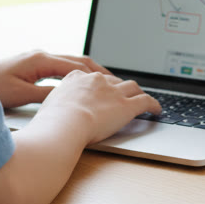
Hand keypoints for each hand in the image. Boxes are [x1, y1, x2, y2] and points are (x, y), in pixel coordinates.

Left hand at [0, 51, 111, 108]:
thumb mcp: (21, 95)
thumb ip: (46, 95)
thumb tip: (68, 97)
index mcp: (41, 60)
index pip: (77, 66)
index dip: (97, 76)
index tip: (112, 85)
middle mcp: (41, 56)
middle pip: (78, 61)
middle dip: (98, 72)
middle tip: (116, 83)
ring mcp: (36, 60)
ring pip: (70, 64)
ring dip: (88, 73)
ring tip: (104, 84)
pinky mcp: (31, 67)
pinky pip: (60, 69)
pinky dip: (75, 76)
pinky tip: (80, 85)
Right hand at [35, 70, 162, 144]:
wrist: (64, 125)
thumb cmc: (51, 122)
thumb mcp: (47, 106)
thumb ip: (54, 105)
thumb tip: (51, 114)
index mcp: (76, 78)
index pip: (92, 78)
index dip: (99, 85)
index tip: (101, 90)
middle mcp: (97, 81)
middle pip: (113, 81)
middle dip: (118, 87)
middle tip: (122, 95)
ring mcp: (113, 92)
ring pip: (132, 87)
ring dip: (137, 92)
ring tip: (141, 98)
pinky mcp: (127, 106)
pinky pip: (146, 101)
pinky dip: (154, 105)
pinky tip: (157, 110)